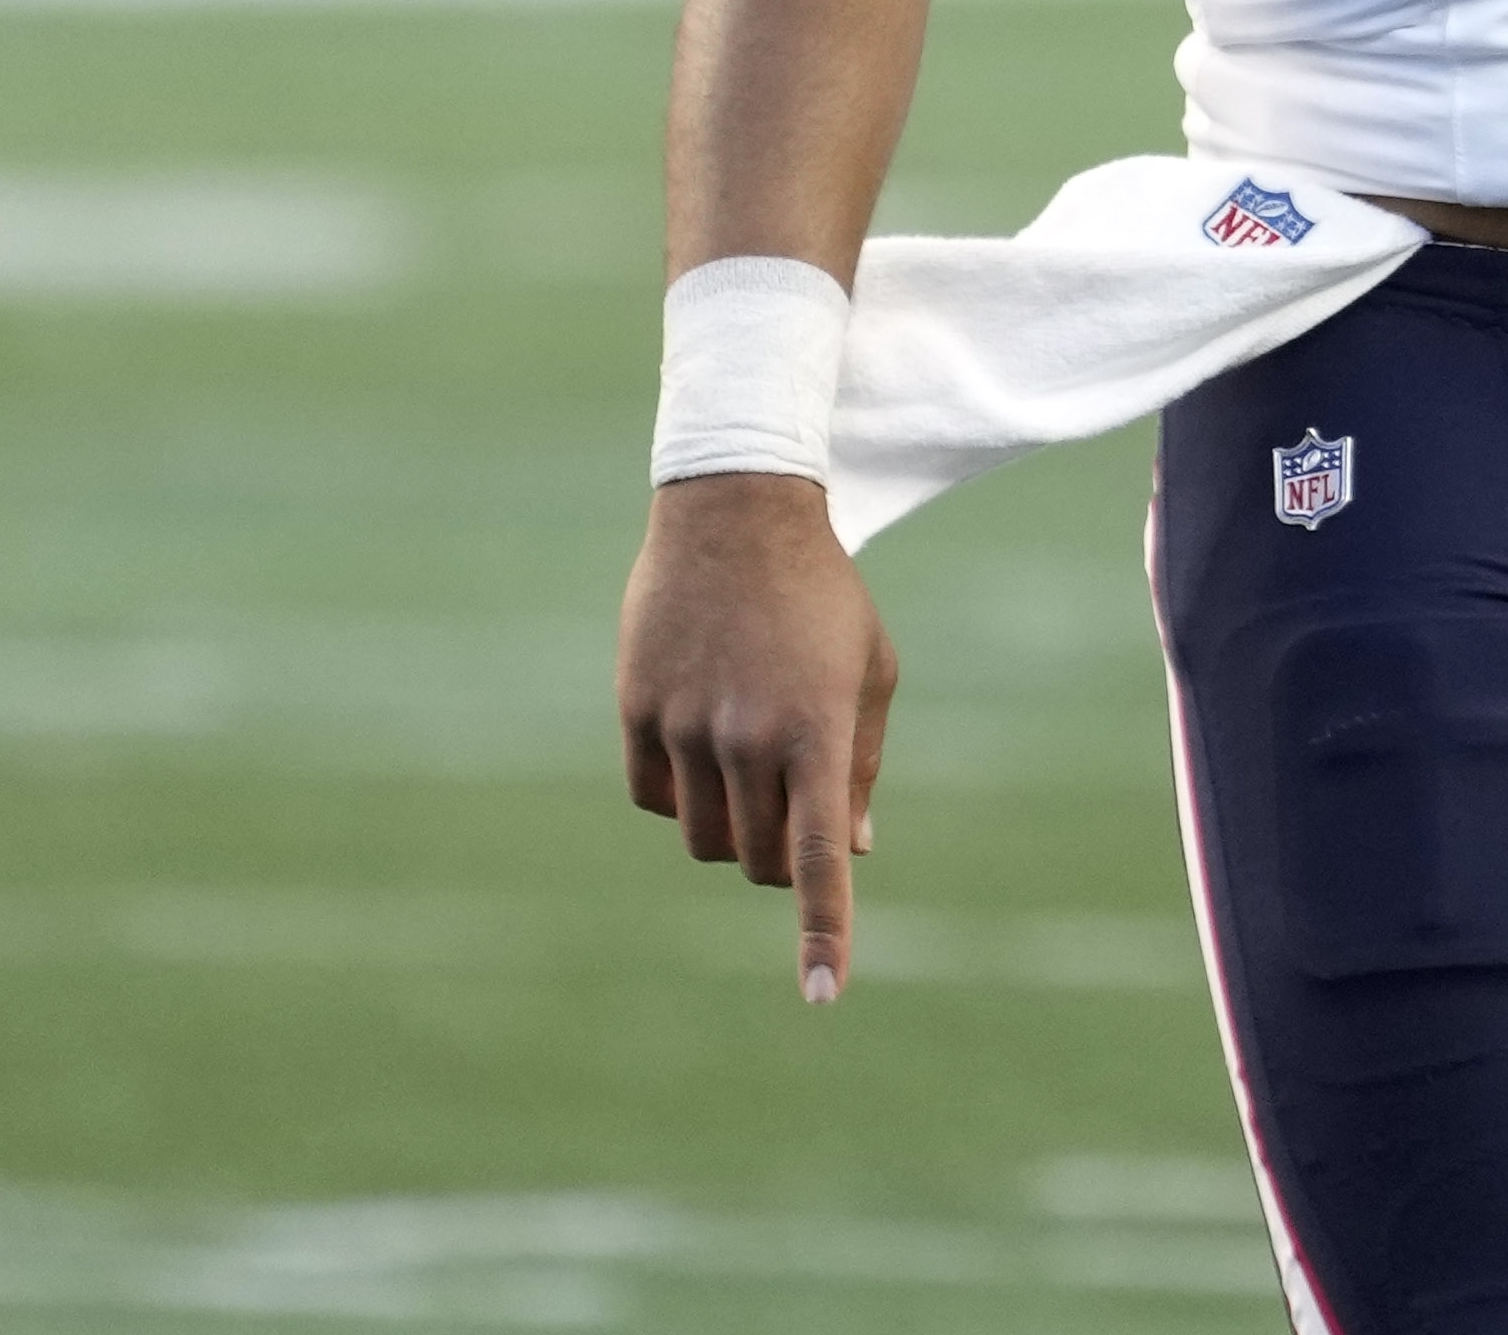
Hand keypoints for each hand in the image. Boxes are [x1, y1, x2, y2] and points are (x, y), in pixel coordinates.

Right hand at [620, 471, 899, 1001]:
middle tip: (794, 806)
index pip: (818, 859)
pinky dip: (679, 794)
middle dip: (784, 855)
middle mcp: (748, 738)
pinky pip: (653, 799)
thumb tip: (848, 853)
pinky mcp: (638, 711)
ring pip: (704, 839)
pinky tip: (698, 738)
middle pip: (761, 860)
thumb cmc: (822, 597)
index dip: (823, 933)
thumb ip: (859, 766)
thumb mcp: (869, 671)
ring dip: (732, 827)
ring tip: (749, 760)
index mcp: (817, 732)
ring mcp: (686, 726)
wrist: (737, 511)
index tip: (824, 995)